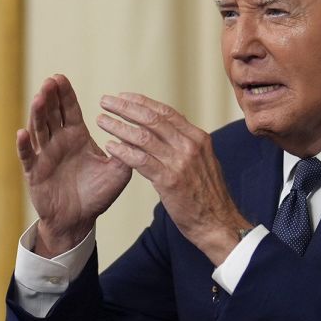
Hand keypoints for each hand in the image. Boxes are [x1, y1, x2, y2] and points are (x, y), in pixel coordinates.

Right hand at [17, 74, 131, 255]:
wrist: (79, 219)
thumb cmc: (97, 194)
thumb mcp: (118, 172)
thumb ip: (127, 153)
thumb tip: (139, 135)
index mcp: (77, 137)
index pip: (69, 110)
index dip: (65, 94)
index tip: (60, 77)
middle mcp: (58, 141)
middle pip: (52, 113)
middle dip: (50, 97)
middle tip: (50, 81)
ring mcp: (44, 155)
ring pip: (39, 130)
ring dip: (37, 114)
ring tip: (39, 98)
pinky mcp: (34, 172)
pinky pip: (27, 157)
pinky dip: (24, 145)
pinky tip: (22, 133)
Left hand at [96, 92, 250, 265]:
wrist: (218, 223)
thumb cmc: (207, 197)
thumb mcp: (202, 162)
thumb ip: (186, 146)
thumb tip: (168, 133)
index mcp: (198, 138)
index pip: (166, 112)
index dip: (142, 102)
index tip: (124, 97)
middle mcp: (190, 145)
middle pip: (152, 119)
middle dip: (126, 108)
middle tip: (106, 101)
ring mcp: (180, 162)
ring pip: (143, 136)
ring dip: (119, 126)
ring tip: (102, 121)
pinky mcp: (169, 180)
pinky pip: (140, 160)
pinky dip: (123, 151)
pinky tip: (110, 146)